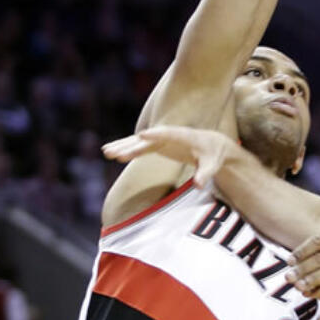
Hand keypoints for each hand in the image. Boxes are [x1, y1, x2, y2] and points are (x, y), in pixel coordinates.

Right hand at [103, 124, 232, 188]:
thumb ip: (205, 174)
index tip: (142, 135)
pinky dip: (126, 149)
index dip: (155, 134)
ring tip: (106, 152)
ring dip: (123, 146)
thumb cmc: (213, 155)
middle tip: (115, 152)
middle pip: (147, 139)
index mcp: (184, 136)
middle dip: (131, 145)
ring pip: (139, 142)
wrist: (211, 144)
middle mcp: (168, 135)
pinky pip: (138, 146)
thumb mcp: (212, 165)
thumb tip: (199, 185)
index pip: (168, 134)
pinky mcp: (156, 144)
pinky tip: (111, 153)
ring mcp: (160, 138)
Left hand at [285, 234, 319, 319]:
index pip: (319, 242)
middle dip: (303, 268)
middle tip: (289, 277)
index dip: (302, 250)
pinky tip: (308, 294)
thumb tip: (290, 273)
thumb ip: (303, 269)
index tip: (289, 262)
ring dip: (312, 279)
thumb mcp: (314, 272)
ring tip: (298, 286)